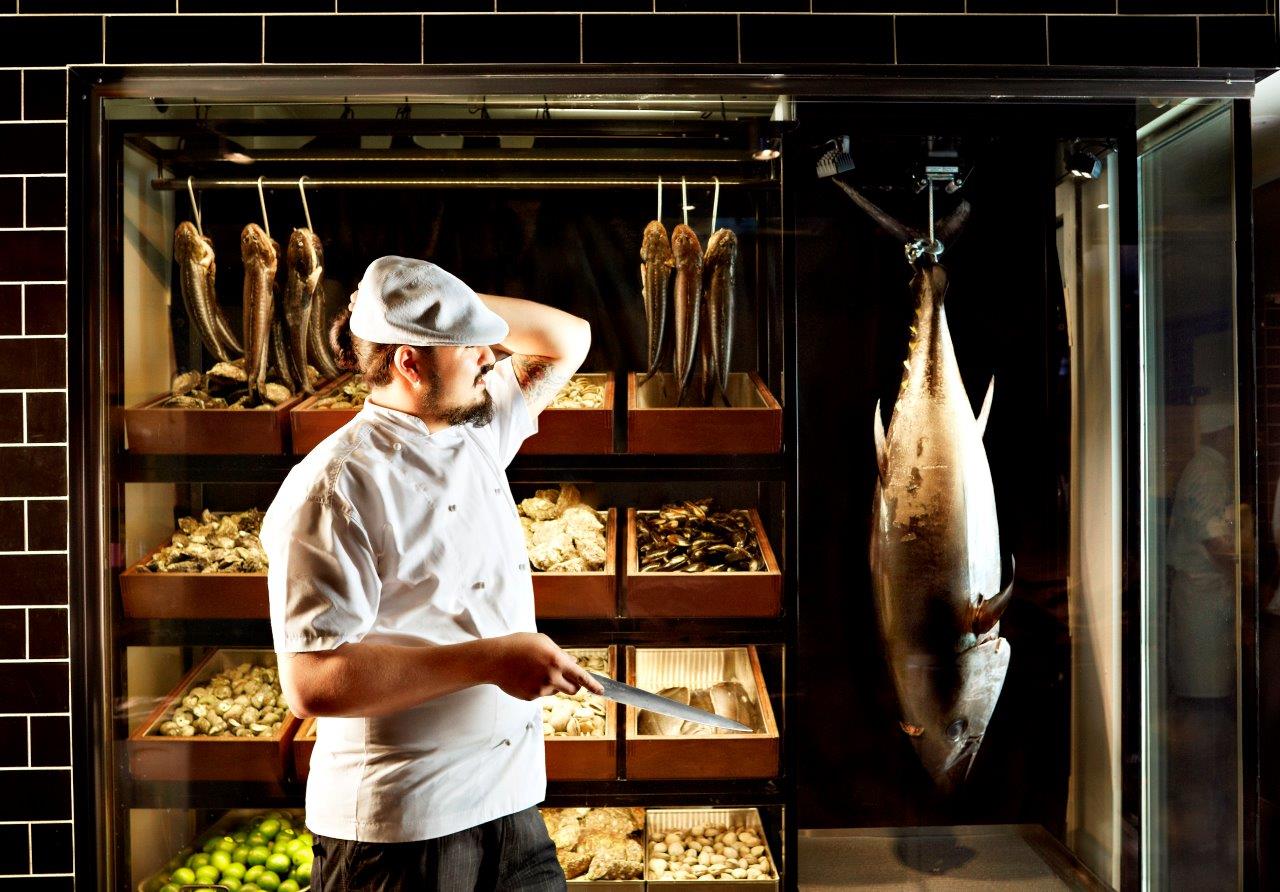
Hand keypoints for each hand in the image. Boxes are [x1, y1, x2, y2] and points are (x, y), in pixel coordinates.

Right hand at [485, 632, 604, 700]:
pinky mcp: (530, 697)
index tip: (601, 691)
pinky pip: (541, 694)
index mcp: (557, 661)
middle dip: (574, 685)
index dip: (593, 685)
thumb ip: (560, 654)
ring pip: (555, 691)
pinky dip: (538, 687)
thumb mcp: (543, 642)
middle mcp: (551, 677)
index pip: (581, 676)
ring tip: (535, 671)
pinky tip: (526, 677)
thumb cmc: (519, 646)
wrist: (495, 659)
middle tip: (566, 678)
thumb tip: (572, 663)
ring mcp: (540, 689)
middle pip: (573, 689)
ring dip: (552, 684)